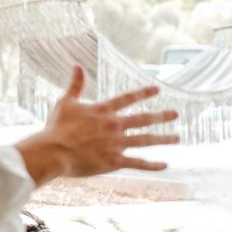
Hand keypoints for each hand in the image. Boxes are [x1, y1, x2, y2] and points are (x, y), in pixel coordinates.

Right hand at [16, 66, 178, 185]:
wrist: (55, 151)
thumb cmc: (57, 127)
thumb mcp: (65, 102)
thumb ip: (75, 85)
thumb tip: (77, 66)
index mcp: (103, 110)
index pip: (128, 99)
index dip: (143, 93)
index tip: (157, 89)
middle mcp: (114, 125)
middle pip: (143, 119)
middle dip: (161, 116)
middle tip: (175, 114)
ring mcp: (116, 144)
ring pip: (146, 140)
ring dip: (163, 139)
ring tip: (176, 138)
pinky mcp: (114, 161)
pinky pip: (138, 163)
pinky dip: (152, 165)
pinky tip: (165, 165)